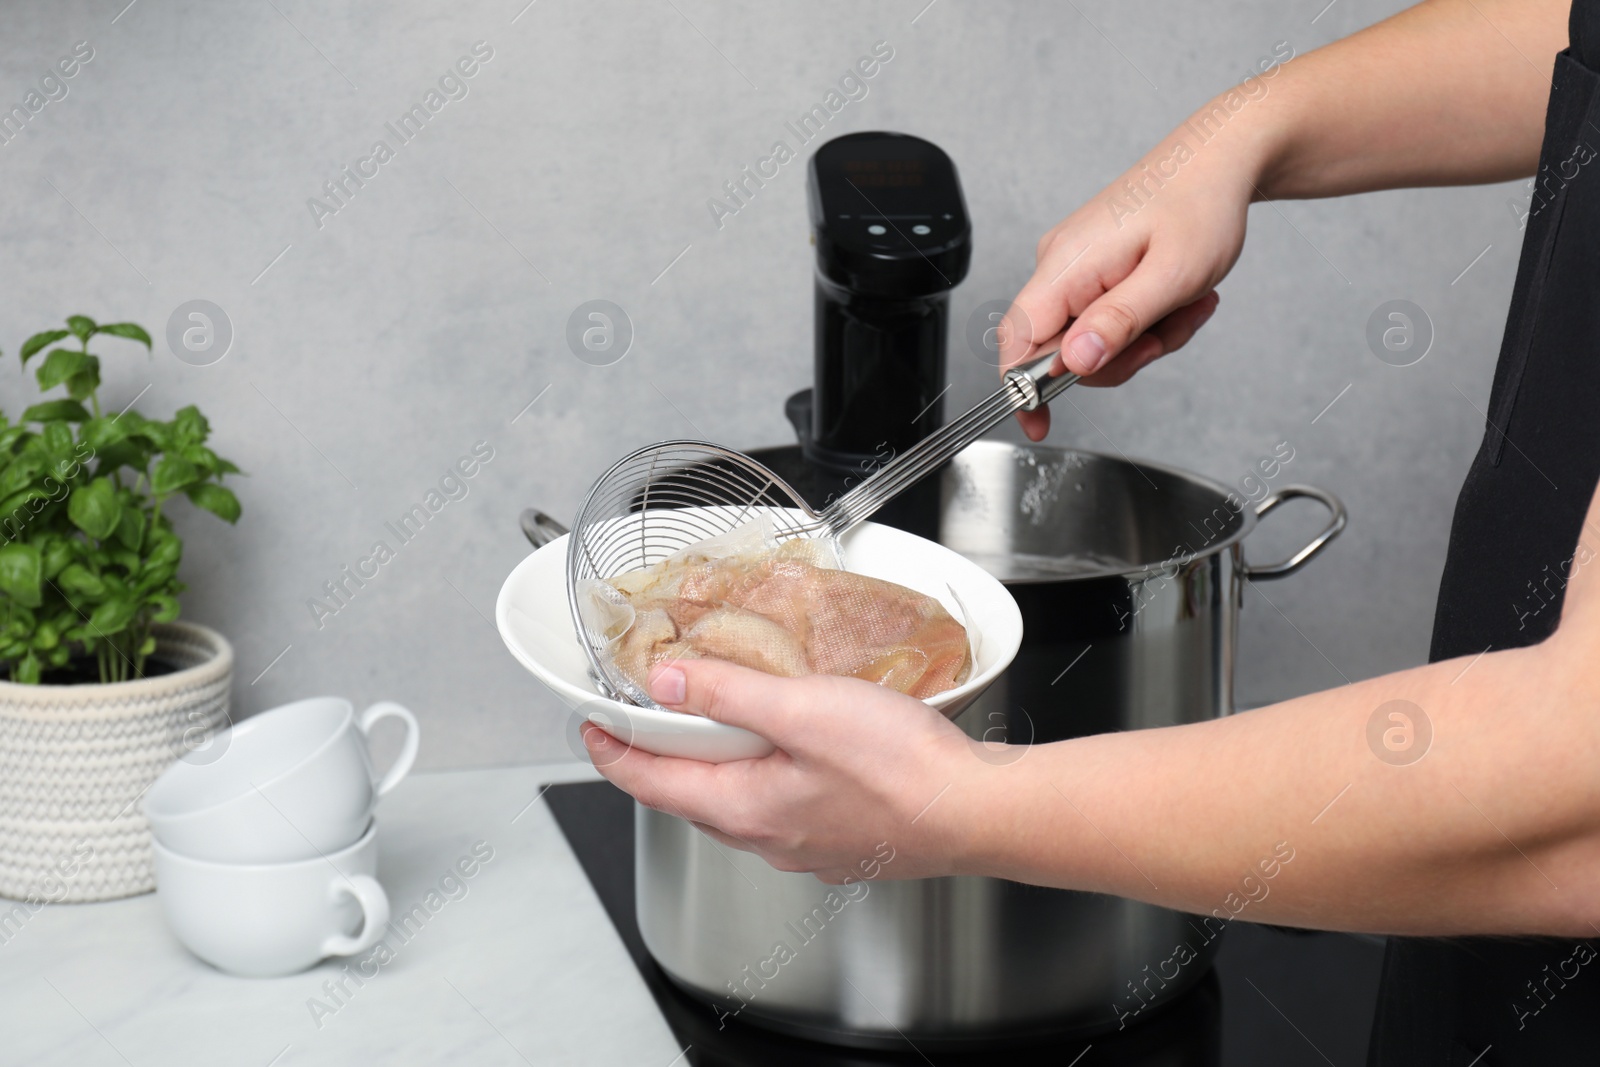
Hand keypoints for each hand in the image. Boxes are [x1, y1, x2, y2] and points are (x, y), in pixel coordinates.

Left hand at [583, 659, 982, 882]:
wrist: (975, 812)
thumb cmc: (900, 768)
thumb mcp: (801, 710)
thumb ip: (728, 695)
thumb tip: (666, 684)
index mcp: (744, 810)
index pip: (652, 784)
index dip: (613, 752)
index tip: (588, 728)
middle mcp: (768, 839)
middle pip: (691, 794)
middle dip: (660, 757)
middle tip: (642, 718)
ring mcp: (806, 847)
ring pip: (737, 802)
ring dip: (714, 764)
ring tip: (713, 723)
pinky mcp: (842, 840)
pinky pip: (781, 807)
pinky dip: (764, 774)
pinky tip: (789, 747)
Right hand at [1000, 116, 1260, 438]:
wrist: (1219, 160)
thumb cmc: (1200, 205)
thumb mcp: (1170, 276)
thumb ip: (1118, 323)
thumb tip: (1073, 362)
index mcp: (1066, 265)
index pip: (1017, 339)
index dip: (1022, 388)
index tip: (1038, 424)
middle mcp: (1059, 265)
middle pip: (1060, 349)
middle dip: (1118, 356)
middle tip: (1164, 334)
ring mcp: (1074, 267)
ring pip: (1091, 340)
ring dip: (1141, 338)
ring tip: (1182, 305)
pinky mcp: (1092, 269)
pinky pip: (1106, 319)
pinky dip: (1144, 320)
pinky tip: (1175, 297)